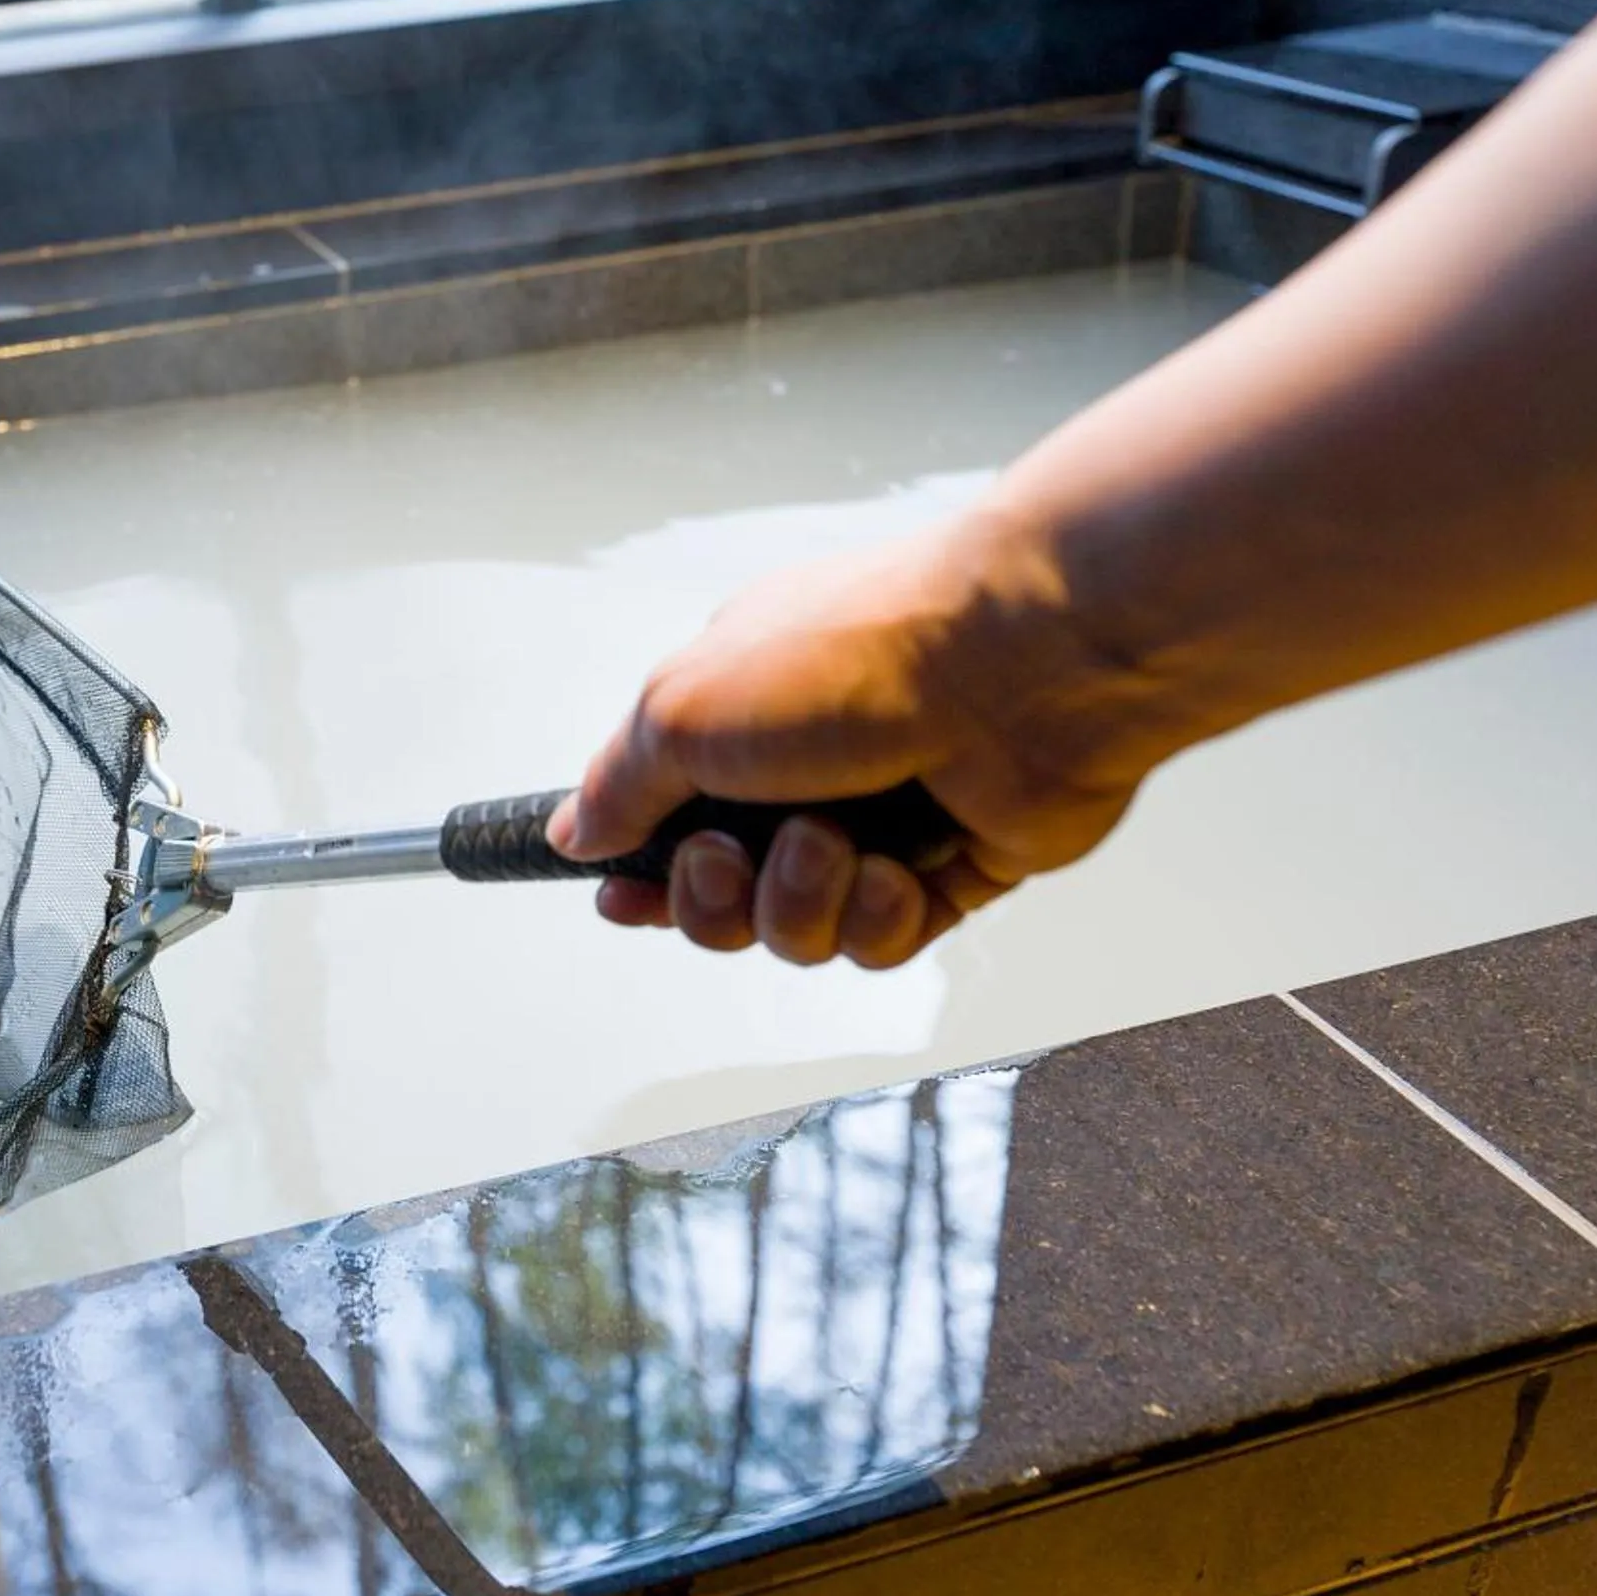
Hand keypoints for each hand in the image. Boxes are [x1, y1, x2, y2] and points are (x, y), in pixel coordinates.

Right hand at [546, 509, 1169, 967]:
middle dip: (713, 899)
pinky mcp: (952, 867)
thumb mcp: (684, 706)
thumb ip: (619, 782)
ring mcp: (881, 819)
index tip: (623, 896)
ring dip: (802, 900)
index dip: (640, 873)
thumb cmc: (853, 656)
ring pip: (799, 927)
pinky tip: (899, 868)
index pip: (662, 816)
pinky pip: (883, 939)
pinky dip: (881, 913)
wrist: (1023, 666)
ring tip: (833, 843)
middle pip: (721, 895)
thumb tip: (573, 830)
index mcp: (737, 711)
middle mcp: (807, 765)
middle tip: (730, 858)